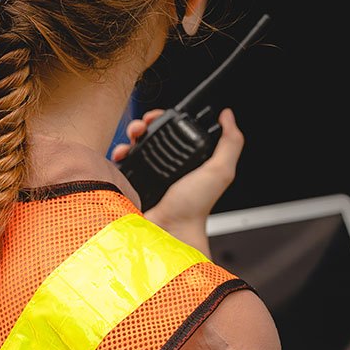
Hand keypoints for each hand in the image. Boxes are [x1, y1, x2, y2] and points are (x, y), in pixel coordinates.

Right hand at [112, 108, 245, 253]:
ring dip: (130, 136)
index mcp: (188, 162)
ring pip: (134, 146)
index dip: (166, 119)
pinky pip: (121, 164)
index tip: (159, 116)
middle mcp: (167, 167)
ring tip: (132, 138)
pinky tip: (122, 154)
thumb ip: (230, 143)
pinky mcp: (131, 184)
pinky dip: (119, 154)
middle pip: (151, 135)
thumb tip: (229, 117)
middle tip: (142, 126)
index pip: (175, 131)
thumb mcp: (220, 171)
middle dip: (144, 125)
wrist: (169, 232)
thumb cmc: (195, 208)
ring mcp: (148, 175)